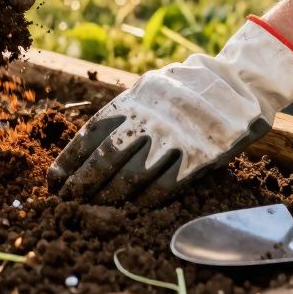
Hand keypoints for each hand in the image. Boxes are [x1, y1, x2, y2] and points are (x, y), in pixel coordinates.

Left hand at [48, 16, 292, 204]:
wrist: (237, 84)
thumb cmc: (185, 89)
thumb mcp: (149, 89)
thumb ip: (124, 112)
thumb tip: (89, 145)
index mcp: (135, 99)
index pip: (92, 133)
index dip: (71, 159)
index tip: (55, 179)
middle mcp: (150, 118)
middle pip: (106, 158)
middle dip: (83, 183)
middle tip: (67, 201)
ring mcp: (174, 138)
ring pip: (132, 175)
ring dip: (108, 196)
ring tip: (91, 210)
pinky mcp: (198, 156)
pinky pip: (165, 184)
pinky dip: (144, 200)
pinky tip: (130, 209)